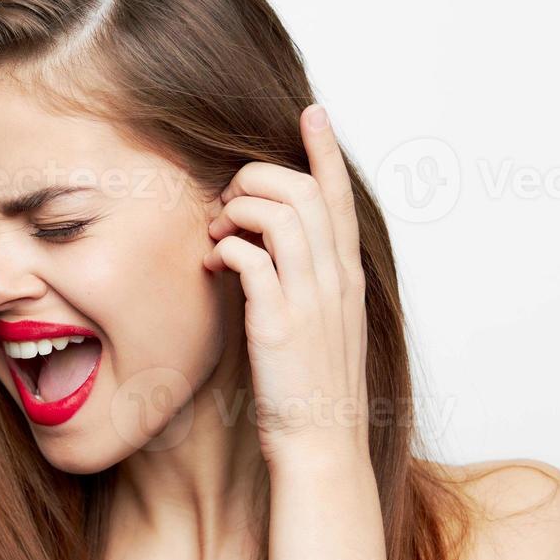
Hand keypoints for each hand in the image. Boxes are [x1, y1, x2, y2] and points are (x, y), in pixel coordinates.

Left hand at [202, 104, 369, 472]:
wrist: (321, 446)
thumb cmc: (310, 392)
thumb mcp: (317, 329)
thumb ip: (300, 286)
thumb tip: (261, 255)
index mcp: (346, 278)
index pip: (341, 198)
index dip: (325, 151)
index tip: (311, 113)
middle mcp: (335, 280)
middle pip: (304, 191)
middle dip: (257, 178)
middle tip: (227, 203)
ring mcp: (311, 299)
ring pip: (281, 213)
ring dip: (239, 210)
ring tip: (217, 234)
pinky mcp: (280, 323)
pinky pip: (252, 259)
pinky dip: (227, 249)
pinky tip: (212, 266)